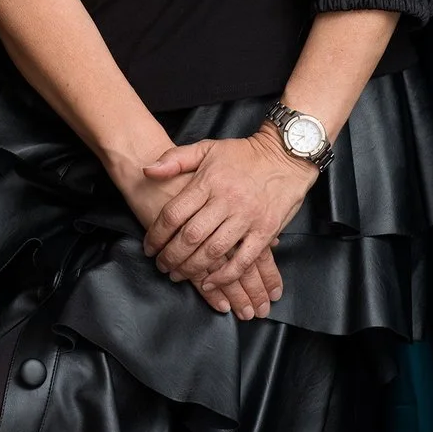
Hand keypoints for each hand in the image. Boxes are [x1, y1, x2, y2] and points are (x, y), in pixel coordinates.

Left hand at [140, 135, 317, 311]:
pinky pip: (243, 259)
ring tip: (179, 275)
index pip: (174, 214)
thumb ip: (175, 159)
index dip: (157, 235)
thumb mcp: (207, 148)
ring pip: (214, 251)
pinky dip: (225, 275)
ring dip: (192, 268)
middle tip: (161, 266)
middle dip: (171, 257)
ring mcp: (247, 217)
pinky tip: (210, 283)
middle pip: (190, 236)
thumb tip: (147, 170)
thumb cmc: (243, 154)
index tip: (149, 248)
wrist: (286, 155)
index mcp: (208, 182)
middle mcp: (226, 201)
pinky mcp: (266, 230)